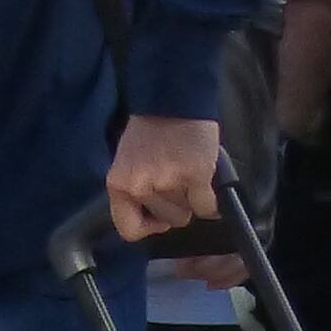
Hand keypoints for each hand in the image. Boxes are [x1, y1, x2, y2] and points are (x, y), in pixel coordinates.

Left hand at [106, 112, 222, 245]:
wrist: (173, 101)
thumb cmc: (150, 131)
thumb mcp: (128, 163)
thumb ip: (135, 189)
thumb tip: (153, 218)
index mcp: (119, 185)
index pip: (129, 230)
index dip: (148, 227)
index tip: (158, 217)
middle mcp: (141, 187)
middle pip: (166, 220)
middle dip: (176, 206)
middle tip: (177, 183)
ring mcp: (169, 182)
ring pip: (187, 213)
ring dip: (191, 199)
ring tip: (188, 174)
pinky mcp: (196, 176)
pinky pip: (206, 206)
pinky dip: (211, 203)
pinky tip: (207, 188)